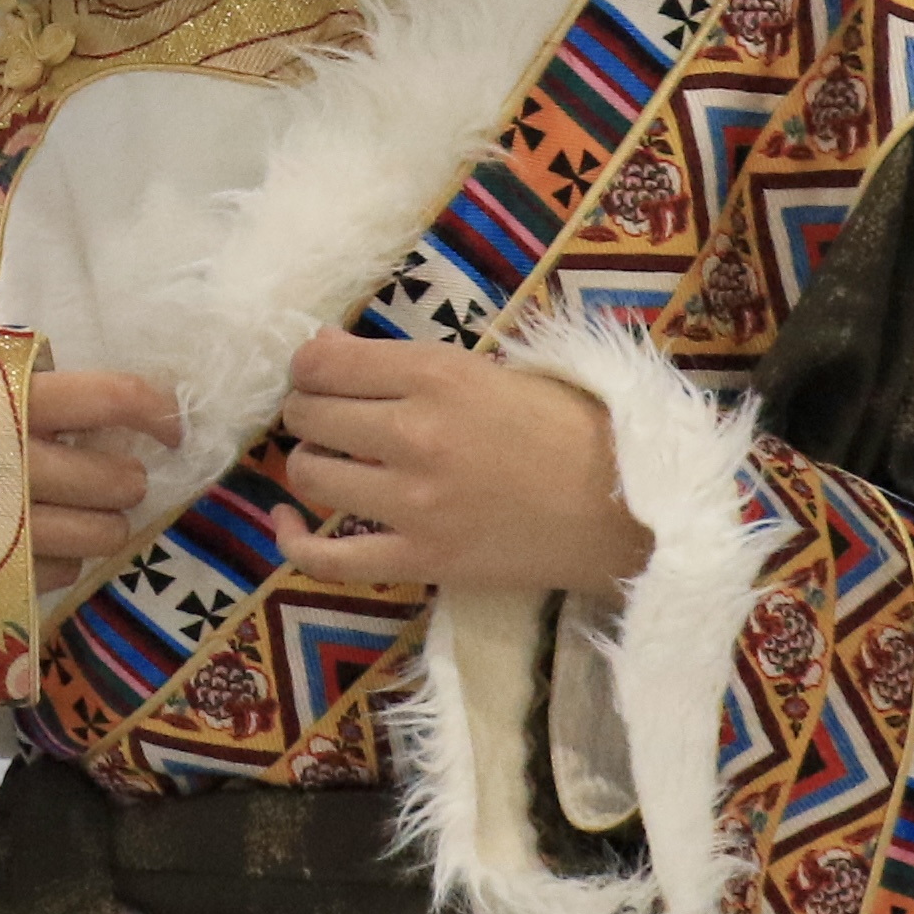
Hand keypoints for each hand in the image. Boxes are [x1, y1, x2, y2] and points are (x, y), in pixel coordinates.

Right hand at [28, 366, 175, 590]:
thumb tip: (124, 397)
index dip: (158, 413)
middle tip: (114, 477)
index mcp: (10, 399)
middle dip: (128, 479)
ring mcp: (5, 524)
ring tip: (84, 512)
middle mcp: (12, 460)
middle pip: (121, 479)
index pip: (114, 399)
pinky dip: (63, 557)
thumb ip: (40, 385)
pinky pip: (66, 570)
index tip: (171, 430)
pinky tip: (41, 541)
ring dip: (106, 522)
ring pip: (106, 533)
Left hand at [261, 332, 648, 597]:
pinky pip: (326, 558)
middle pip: (309, 415)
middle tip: (329, 418)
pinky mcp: (419, 560)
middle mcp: (413, 435)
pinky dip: (294, 540)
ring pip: (310, 476)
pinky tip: (288, 522)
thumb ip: (411, 364)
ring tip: (330, 461)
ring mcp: (412, 503)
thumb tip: (328, 353)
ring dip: (308, 464)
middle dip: (308, 411)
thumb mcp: (494, 372)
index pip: (325, 363)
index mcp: (436, 376)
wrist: (626, 510)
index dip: (309, 366)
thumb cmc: (571, 429)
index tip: (319, 374)